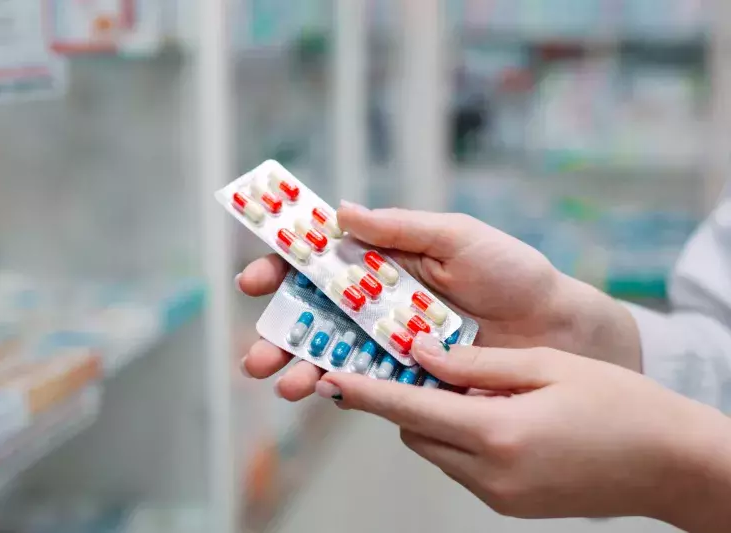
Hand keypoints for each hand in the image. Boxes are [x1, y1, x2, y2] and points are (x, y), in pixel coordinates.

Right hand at [238, 202, 640, 399]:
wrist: (554, 327)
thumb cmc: (510, 271)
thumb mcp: (456, 237)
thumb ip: (399, 229)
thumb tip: (340, 212)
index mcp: (382, 261)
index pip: (319, 261)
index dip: (282, 267)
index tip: (255, 280)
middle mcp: (376, 301)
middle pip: (312, 315)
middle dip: (277, 334)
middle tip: (255, 356)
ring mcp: (389, 340)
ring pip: (329, 353)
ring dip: (299, 368)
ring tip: (285, 385)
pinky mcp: (407, 374)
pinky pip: (366, 381)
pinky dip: (340, 387)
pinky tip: (324, 391)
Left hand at [313, 335, 730, 530]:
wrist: (669, 465)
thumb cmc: (617, 405)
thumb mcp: (546, 366)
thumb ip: (476, 364)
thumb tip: (421, 353)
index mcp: (496, 433)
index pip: (408, 409)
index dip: (364, 393)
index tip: (327, 378)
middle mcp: (489, 473)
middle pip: (416, 431)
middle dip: (406, 400)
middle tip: (412, 364)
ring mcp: (498, 496)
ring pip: (436, 450)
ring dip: (434, 419)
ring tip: (465, 387)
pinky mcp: (509, 505)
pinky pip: (462, 467)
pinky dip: (460, 438)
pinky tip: (492, 415)